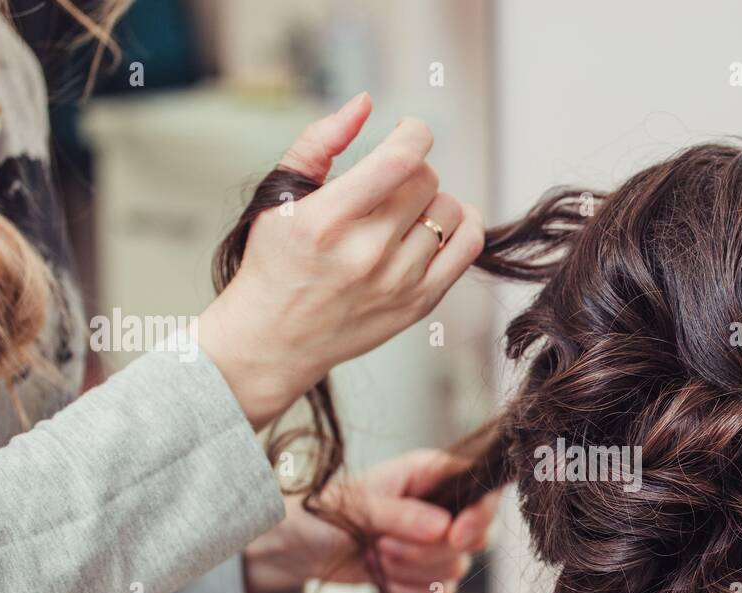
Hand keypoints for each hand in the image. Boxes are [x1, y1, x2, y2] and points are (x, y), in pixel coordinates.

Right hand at [198, 94, 484, 427]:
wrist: (274, 339)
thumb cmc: (276, 262)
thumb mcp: (281, 196)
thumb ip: (319, 142)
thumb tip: (366, 104)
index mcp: (327, 221)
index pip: (400, 161)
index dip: (414, 134)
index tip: (406, 132)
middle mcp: (366, 254)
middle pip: (426, 181)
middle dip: (412, 169)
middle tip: (391, 181)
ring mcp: (397, 282)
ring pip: (449, 210)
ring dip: (432, 199)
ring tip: (406, 209)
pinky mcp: (418, 304)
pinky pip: (467, 248)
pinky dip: (464, 224)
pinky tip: (441, 222)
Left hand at [243, 449, 498, 592]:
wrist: (300, 546)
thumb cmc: (324, 512)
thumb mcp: (358, 506)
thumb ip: (402, 515)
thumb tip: (445, 528)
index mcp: (431, 475)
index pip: (482, 490)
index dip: (478, 516)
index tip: (453, 536)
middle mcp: (442, 507)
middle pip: (474, 539)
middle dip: (426, 552)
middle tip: (383, 543)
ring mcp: (437, 543)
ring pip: (454, 570)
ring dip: (409, 572)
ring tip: (374, 556)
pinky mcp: (426, 575)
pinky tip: (382, 580)